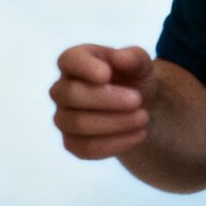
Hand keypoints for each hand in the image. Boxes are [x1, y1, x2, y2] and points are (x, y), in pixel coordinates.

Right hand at [50, 44, 156, 158]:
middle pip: (71, 95)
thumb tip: (119, 57)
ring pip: (78, 124)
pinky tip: (138, 135)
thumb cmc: (133, 79)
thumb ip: (133, 57)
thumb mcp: (141, 64)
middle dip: (107, 99)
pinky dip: (115, 143)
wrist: (140, 108)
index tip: (107, 74)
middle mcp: (62, 89)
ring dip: (115, 122)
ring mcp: (64, 117)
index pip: (67, 60)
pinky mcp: (72, 142)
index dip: (84, 67)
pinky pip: (85, 148)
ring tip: (143, 117)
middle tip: (138, 100)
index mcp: (75, 62)